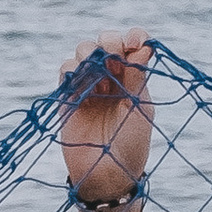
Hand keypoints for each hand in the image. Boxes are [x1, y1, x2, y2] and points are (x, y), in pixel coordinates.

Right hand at [61, 28, 154, 204]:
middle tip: (115, 62)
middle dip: (110, 42)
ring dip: (91, 56)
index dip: (133, 36)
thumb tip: (145, 46)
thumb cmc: (131, 146)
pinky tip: (83, 86)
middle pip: (105, 41)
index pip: (133, 44)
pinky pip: (66, 70)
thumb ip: (138, 79)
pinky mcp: (68, 96)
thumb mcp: (140, 110)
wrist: (107, 175)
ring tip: (101, 83)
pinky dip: (72, 69)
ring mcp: (88, 85)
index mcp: (133, 78)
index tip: (135, 43)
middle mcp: (111, 77)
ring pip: (83, 50)